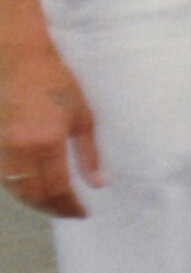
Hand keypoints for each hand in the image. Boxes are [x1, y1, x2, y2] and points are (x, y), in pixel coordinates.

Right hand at [1, 32, 100, 218]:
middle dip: (52, 208)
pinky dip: (18, 188)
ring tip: (53, 203)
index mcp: (47, 141)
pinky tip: (33, 187)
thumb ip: (89, 153)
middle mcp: (20, 148)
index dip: (69, 206)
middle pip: (33, 195)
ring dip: (33, 201)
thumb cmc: (56, 82)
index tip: (82, 213)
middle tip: (68, 211)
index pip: (57, 189)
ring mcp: (1, 146)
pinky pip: (3, 176)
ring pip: (14, 189)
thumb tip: (98, 183)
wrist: (19, 59)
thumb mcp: (82, 116)